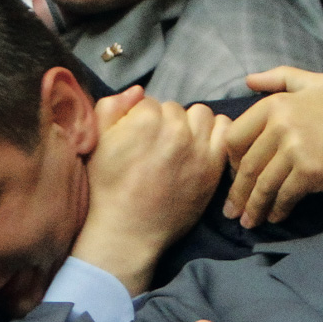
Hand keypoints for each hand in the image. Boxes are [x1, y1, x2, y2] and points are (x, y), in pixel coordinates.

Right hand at [73, 96, 229, 293]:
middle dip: (165, 122)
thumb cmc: (107, 187)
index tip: (138, 139)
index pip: (149, 102)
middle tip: (157, 146)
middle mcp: (175, 129)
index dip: (141, 119)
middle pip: (174, 108)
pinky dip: (216, 134)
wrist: (127, 231)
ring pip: (201, 115)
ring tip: (179, 144)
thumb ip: (112, 107)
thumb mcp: (96, 142)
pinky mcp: (213, 166)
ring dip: (190, 124)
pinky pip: (226, 132)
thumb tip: (138, 90)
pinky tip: (201, 146)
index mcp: (145, 120)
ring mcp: (198, 148)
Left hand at [223, 67, 322, 228]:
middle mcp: (281, 124)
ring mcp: (295, 149)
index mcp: (277, 104)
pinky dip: (278, 210)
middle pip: (246, 165)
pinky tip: (276, 217)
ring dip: (254, 207)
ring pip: (262, 184)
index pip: (235, 137)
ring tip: (249, 221)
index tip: (234, 174)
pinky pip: (284, 196)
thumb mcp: (316, 84)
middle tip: (232, 210)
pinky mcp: (309, 172)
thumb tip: (248, 81)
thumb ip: (280, 78)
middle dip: (238, 192)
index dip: (231, 160)